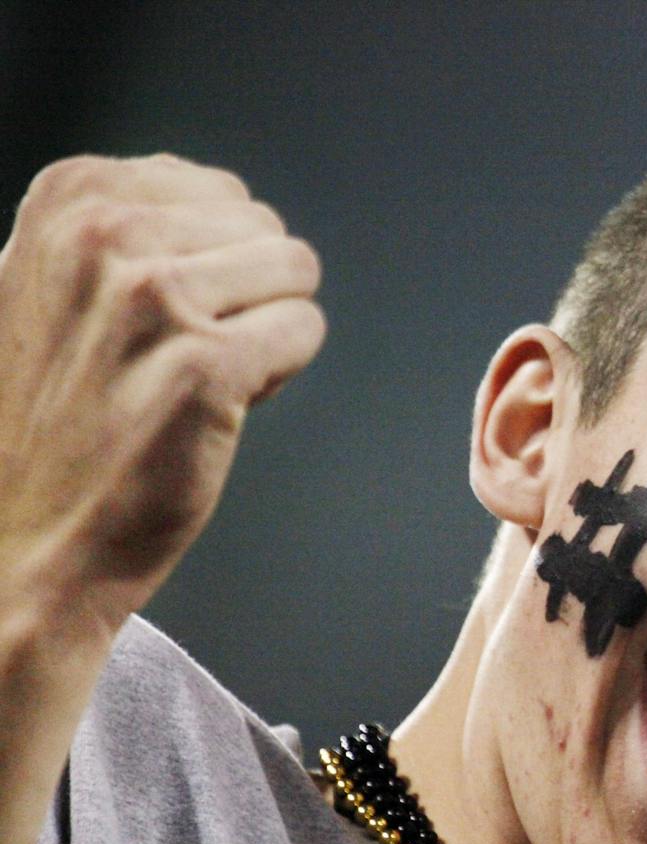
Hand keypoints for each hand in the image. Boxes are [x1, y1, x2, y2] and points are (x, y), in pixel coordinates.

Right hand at [0, 153, 324, 631]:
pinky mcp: (207, 363)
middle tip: (180, 354)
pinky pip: (303, 327)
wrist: (24, 534)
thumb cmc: (51, 420)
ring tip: (199, 375)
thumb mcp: (48, 282)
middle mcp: (106, 234)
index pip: (218, 192)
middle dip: (246, 291)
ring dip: (267, 326)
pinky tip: (221, 404)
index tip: (158, 316)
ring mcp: (155, 298)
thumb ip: (120, 228)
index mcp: (70, 199)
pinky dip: (281, 368)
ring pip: (294, 270)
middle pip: (264, 227)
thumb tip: (222, 201)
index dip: (212, 261)